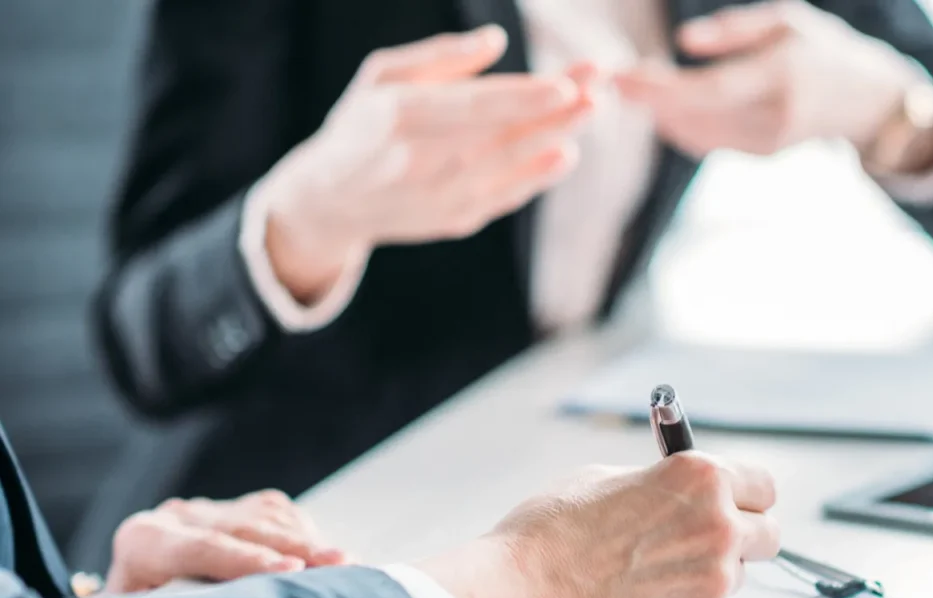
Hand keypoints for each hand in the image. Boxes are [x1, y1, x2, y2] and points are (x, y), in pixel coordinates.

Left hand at [105, 489, 346, 593]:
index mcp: (145, 539)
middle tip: (339, 563)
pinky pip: (279, 511)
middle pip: (245, 527)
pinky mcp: (240, 505)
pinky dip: (305, 531)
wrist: (140, 590)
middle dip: (296, 546)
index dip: (246, 559)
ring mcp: (211, 507)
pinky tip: (328, 553)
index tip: (289, 571)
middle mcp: (178, 515)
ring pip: (267, 515)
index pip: (201, 546)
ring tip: (348, 562)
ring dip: (310, 540)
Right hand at [256, 25, 595, 301]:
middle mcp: (422, 161)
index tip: (569, 83)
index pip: (476, 106)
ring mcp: (440, 196)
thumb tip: (495, 40)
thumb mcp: (380, 77)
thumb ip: (439, 57)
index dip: (526, 97)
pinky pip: (505, 196)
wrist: (329, 201)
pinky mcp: (453, 220)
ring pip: (511, 167)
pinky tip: (566, 154)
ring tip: (593, 112)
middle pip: (503, 135)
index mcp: (401, 116)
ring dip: (556, 139)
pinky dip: (537, 177)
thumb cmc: (359, 126)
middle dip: (557, 112)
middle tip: (601, 89)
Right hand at [418, 453, 780, 597]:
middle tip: (707, 541)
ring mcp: (715, 579)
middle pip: (769, 533)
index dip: (745, 494)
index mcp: (700, 477)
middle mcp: (719, 525)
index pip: (763, 484)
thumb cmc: (553, 532)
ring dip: (712, 573)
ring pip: (739, 575)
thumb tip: (682, 490)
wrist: (524, 596)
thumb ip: (661, 482)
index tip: (736, 502)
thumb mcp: (607, 477)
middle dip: (744, 536)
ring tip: (654, 573)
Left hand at [614, 1, 924, 158]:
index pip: (709, 90)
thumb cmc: (820, 48)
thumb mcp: (787, 20)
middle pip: (695, 116)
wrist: (865, 99)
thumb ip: (733, 30)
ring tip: (635, 88)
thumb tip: (682, 42)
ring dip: (659, 113)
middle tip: (614, 80)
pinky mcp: (759, 154)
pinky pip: (707, 142)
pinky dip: (679, 126)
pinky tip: (661, 109)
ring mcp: (767, 143)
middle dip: (649, 100)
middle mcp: (773, 117)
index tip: (621, 75)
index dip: (661, 88)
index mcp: (780, 76)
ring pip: (696, 134)